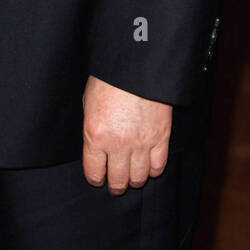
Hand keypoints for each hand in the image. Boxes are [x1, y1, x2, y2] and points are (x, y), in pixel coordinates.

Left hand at [82, 75, 171, 192]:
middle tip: (115, 184)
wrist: (136, 64)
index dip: (96, 179)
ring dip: (134, 180)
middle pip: (118, 181)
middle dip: (115, 185)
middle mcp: (118, 144)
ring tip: (132, 176)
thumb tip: (96, 147)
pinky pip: (158, 166)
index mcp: (95, 136)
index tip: (98, 178)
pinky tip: (148, 166)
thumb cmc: (109, 79)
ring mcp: (141, 143)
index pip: (94, 173)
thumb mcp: (88, 103)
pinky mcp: (161, 137)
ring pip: (139, 178)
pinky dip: (153, 170)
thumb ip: (92, 128)